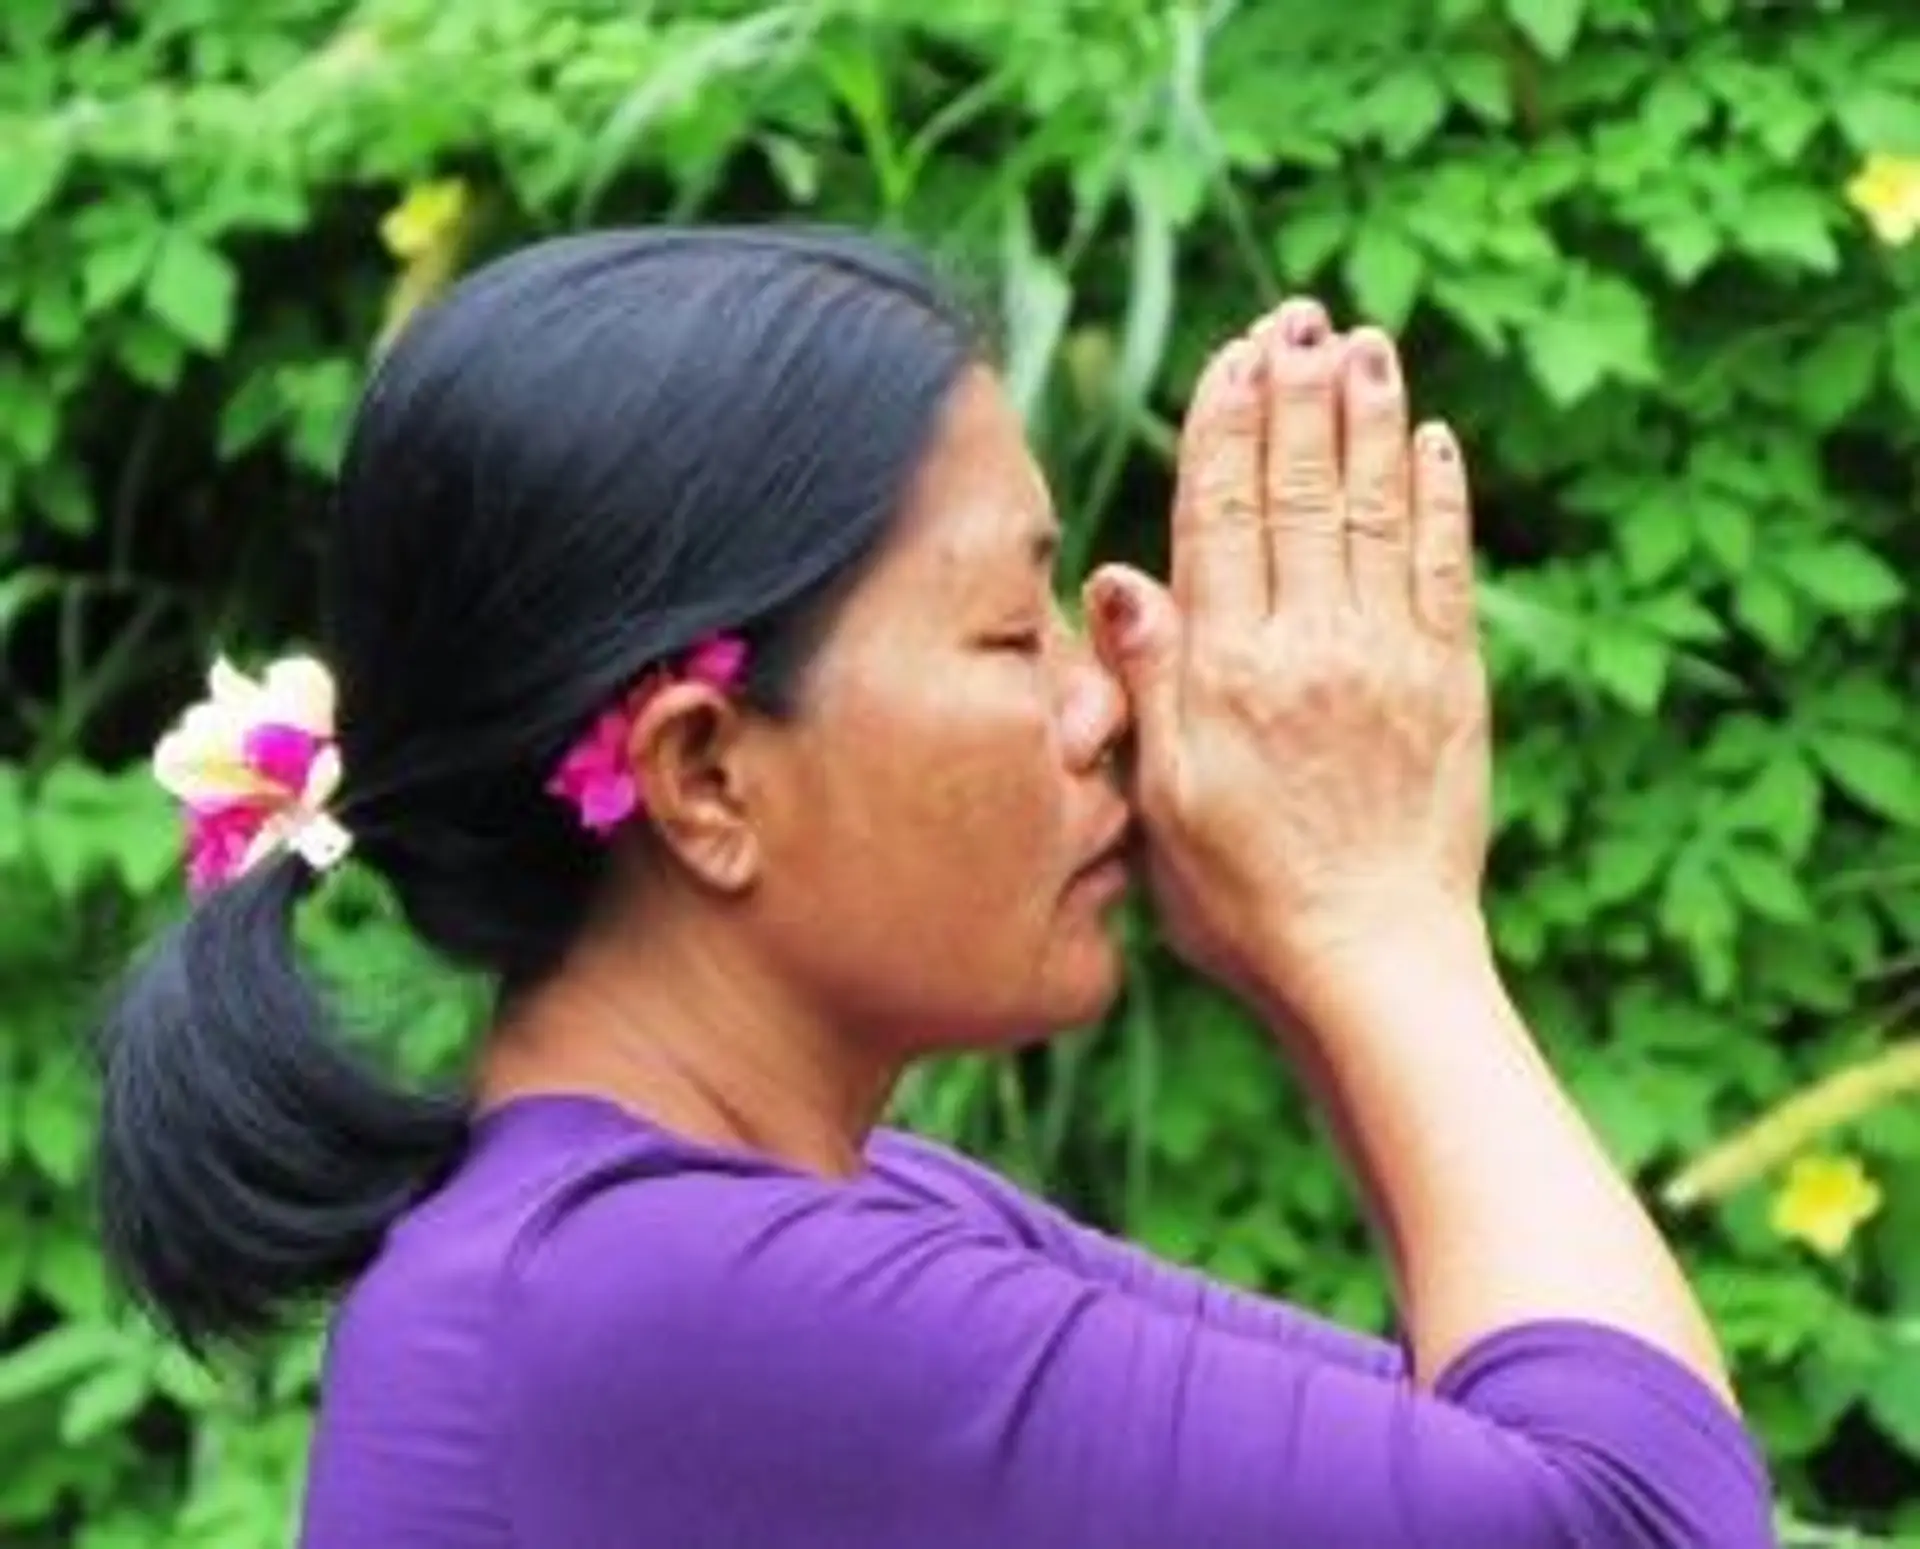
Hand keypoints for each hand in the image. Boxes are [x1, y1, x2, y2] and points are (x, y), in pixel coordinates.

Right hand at [1085, 299, 1490, 1017]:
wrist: (1371, 965)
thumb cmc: (1243, 900)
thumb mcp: (1162, 800)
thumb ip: (1148, 680)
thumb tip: (1116, 572)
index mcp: (1229, 670)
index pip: (1222, 515)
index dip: (1225, 426)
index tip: (1230, 355)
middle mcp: (1310, 646)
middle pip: (1301, 490)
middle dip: (1295, 394)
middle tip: (1297, 315)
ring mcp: (1391, 659)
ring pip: (1375, 509)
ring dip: (1367, 418)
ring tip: (1360, 341)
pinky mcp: (1452, 685)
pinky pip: (1446, 569)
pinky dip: (1439, 498)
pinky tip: (1432, 440)